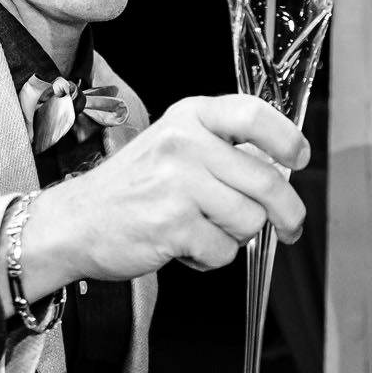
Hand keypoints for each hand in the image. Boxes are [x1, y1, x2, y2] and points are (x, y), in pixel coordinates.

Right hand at [19, 95, 307, 294]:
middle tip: (291, 226)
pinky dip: (211, 258)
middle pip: (266, 180)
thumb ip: (223, 149)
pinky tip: (185, 246)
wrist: (73, 223)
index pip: (254, 114)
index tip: (298, 159)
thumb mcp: (174, 146)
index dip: (287, 139)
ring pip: (249, 220)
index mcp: (189, 116)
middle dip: (287, 212)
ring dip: (236, 236)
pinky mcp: (172, 225)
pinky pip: (224, 251)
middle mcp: (185, 143)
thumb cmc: (131, 187)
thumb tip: (283, 168)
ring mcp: (178, 184)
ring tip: (203, 229)